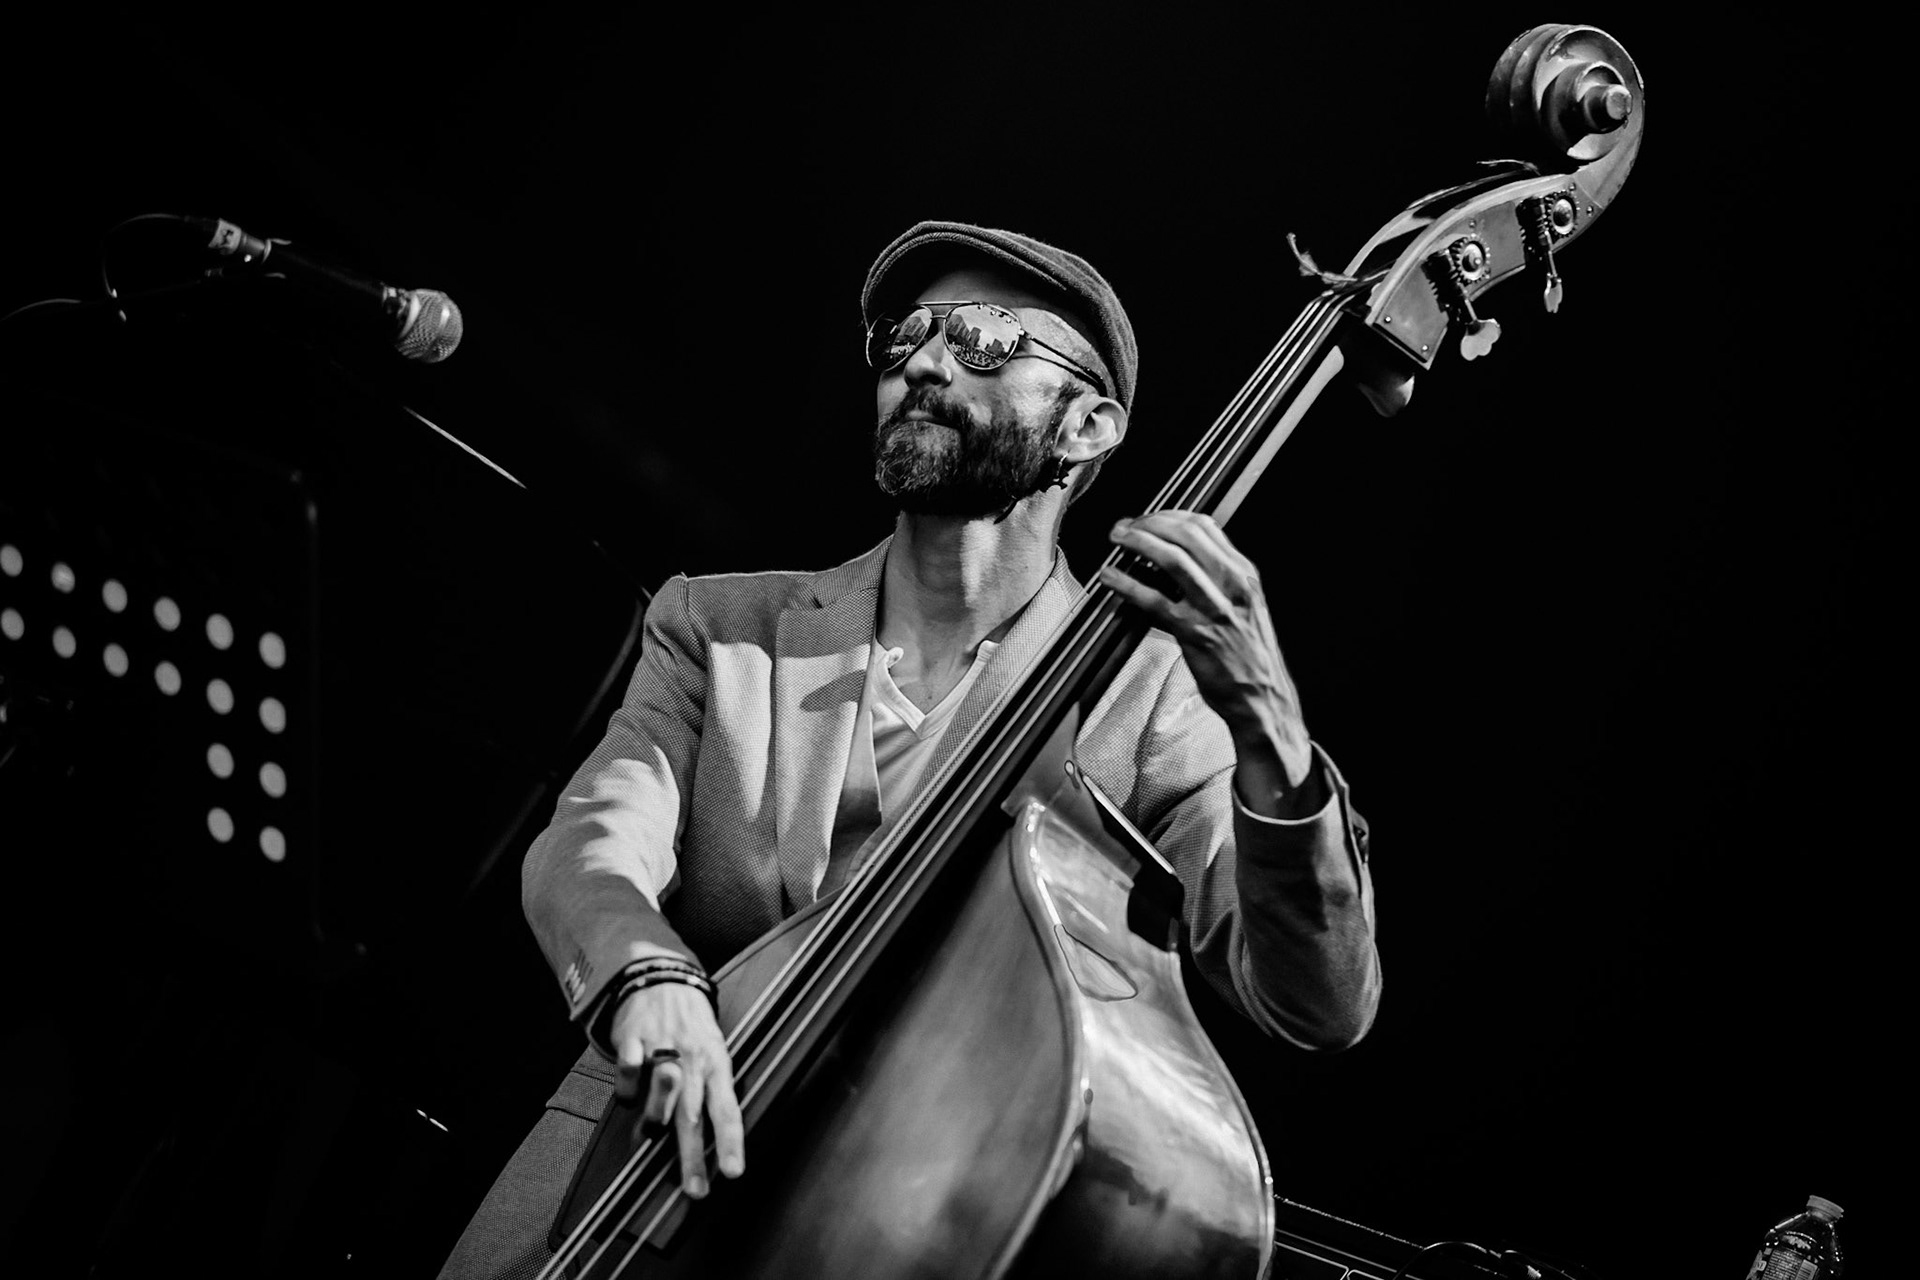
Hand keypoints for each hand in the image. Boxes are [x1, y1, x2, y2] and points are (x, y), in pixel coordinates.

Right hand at [611, 981, 744, 1196]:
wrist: (662, 979)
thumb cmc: (691, 1026)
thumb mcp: (712, 1053)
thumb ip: (707, 1093)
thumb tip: (706, 1141)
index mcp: (716, 1064)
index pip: (728, 1109)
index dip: (730, 1142)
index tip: (732, 1173)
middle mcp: (692, 1059)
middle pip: (693, 1114)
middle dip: (693, 1156)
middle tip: (695, 1189)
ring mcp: (662, 1048)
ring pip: (660, 1096)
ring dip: (656, 1120)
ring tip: (650, 1134)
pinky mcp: (633, 1038)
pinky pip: (628, 1073)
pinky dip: (627, 1089)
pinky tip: (630, 1093)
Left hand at [1099, 510, 1320, 813]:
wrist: (1263, 698)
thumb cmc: (1248, 655)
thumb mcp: (1243, 607)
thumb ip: (1217, 580)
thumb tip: (1178, 556)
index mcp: (1244, 575)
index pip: (1205, 526)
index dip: (1169, 515)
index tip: (1147, 517)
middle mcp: (1233, 585)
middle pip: (1187, 534)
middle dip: (1149, 522)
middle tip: (1124, 526)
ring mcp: (1215, 609)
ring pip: (1173, 559)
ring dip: (1139, 542)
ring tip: (1117, 538)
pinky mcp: (1195, 634)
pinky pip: (1154, 600)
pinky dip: (1127, 584)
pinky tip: (1110, 577)